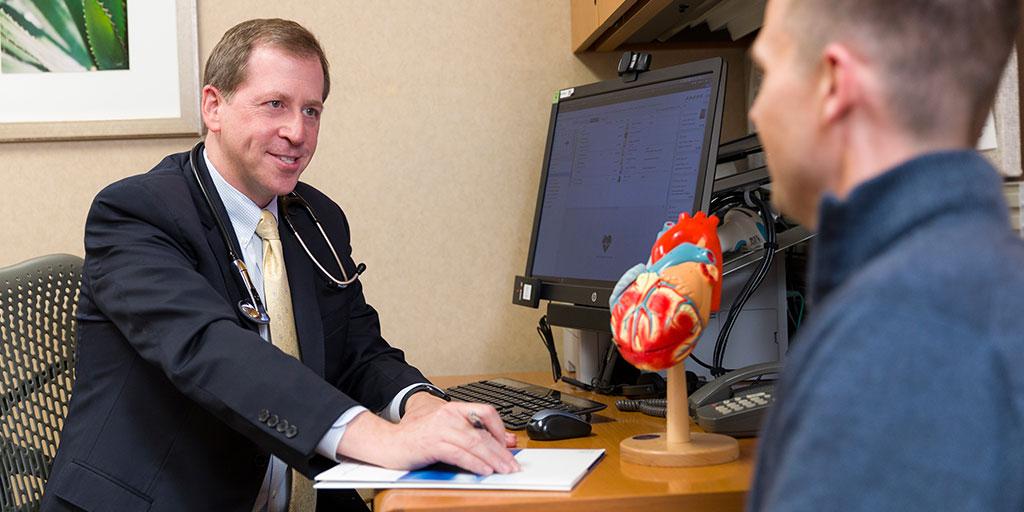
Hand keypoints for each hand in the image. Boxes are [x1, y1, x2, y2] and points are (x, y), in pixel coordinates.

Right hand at [337, 401, 520, 474]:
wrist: (388, 441)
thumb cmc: (416, 435)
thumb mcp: (446, 428)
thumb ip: (471, 431)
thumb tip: (502, 440)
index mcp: (453, 408)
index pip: (486, 412)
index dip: (500, 428)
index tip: (509, 444)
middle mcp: (448, 415)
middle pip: (483, 432)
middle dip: (501, 450)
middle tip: (513, 464)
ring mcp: (440, 428)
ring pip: (474, 443)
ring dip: (493, 458)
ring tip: (504, 469)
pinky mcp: (432, 444)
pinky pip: (459, 454)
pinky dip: (474, 463)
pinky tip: (484, 470)